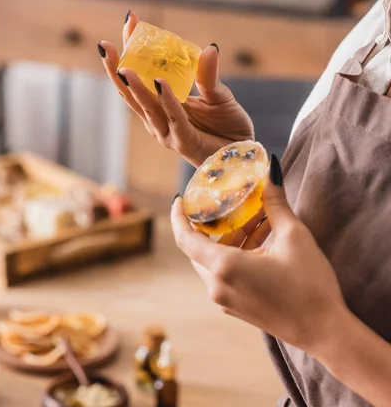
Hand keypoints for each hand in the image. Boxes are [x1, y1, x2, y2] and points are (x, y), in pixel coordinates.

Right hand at [98, 11, 253, 166]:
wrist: (242, 154)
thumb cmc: (227, 125)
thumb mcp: (218, 94)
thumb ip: (207, 75)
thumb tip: (209, 47)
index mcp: (161, 102)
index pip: (140, 73)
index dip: (131, 49)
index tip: (129, 21)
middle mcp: (158, 117)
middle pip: (130, 91)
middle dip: (117, 67)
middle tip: (105, 45)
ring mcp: (167, 131)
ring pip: (145, 107)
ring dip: (134, 86)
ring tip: (123, 66)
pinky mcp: (183, 141)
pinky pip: (173, 118)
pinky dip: (165, 100)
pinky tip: (158, 83)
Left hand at [171, 155, 347, 354]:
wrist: (325, 333)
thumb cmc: (310, 285)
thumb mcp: (294, 236)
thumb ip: (276, 202)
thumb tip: (270, 171)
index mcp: (224, 268)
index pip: (185, 238)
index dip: (179, 216)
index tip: (180, 198)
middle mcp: (217, 286)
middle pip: (200, 248)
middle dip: (213, 222)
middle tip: (226, 201)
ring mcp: (226, 301)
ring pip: (214, 260)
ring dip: (230, 237)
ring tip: (255, 216)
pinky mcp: (237, 308)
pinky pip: (225, 274)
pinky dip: (236, 253)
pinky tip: (261, 239)